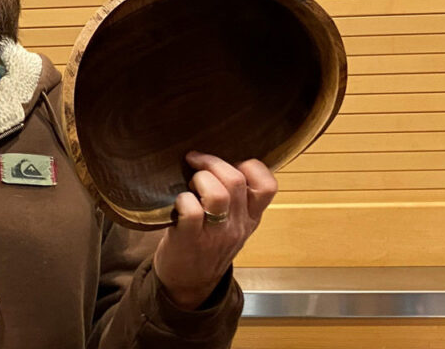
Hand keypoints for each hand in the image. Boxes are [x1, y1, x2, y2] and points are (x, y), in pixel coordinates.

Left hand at [152, 151, 277, 309]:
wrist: (190, 285)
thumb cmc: (207, 245)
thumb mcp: (232, 225)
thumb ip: (235, 200)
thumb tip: (219, 160)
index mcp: (251, 218)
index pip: (267, 185)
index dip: (250, 166)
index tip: (230, 162)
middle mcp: (238, 225)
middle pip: (236, 180)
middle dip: (212, 162)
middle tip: (194, 160)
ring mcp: (216, 234)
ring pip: (217, 193)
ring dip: (199, 179)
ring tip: (189, 182)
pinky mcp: (190, 239)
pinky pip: (191, 210)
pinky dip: (182, 199)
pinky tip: (177, 203)